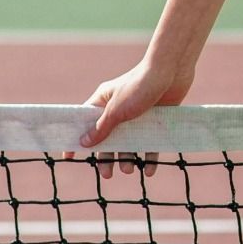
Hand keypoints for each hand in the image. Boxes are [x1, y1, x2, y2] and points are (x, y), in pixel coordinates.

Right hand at [62, 61, 193, 178]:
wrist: (173, 69)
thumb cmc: (140, 85)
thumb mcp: (116, 109)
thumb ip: (101, 128)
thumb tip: (83, 143)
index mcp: (104, 102)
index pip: (85, 123)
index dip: (77, 139)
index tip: (69, 156)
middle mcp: (119, 109)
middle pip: (109, 138)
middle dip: (107, 157)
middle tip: (107, 174)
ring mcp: (138, 115)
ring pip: (129, 142)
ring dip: (127, 158)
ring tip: (128, 170)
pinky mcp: (156, 119)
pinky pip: (150, 142)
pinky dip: (149, 157)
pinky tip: (149, 171)